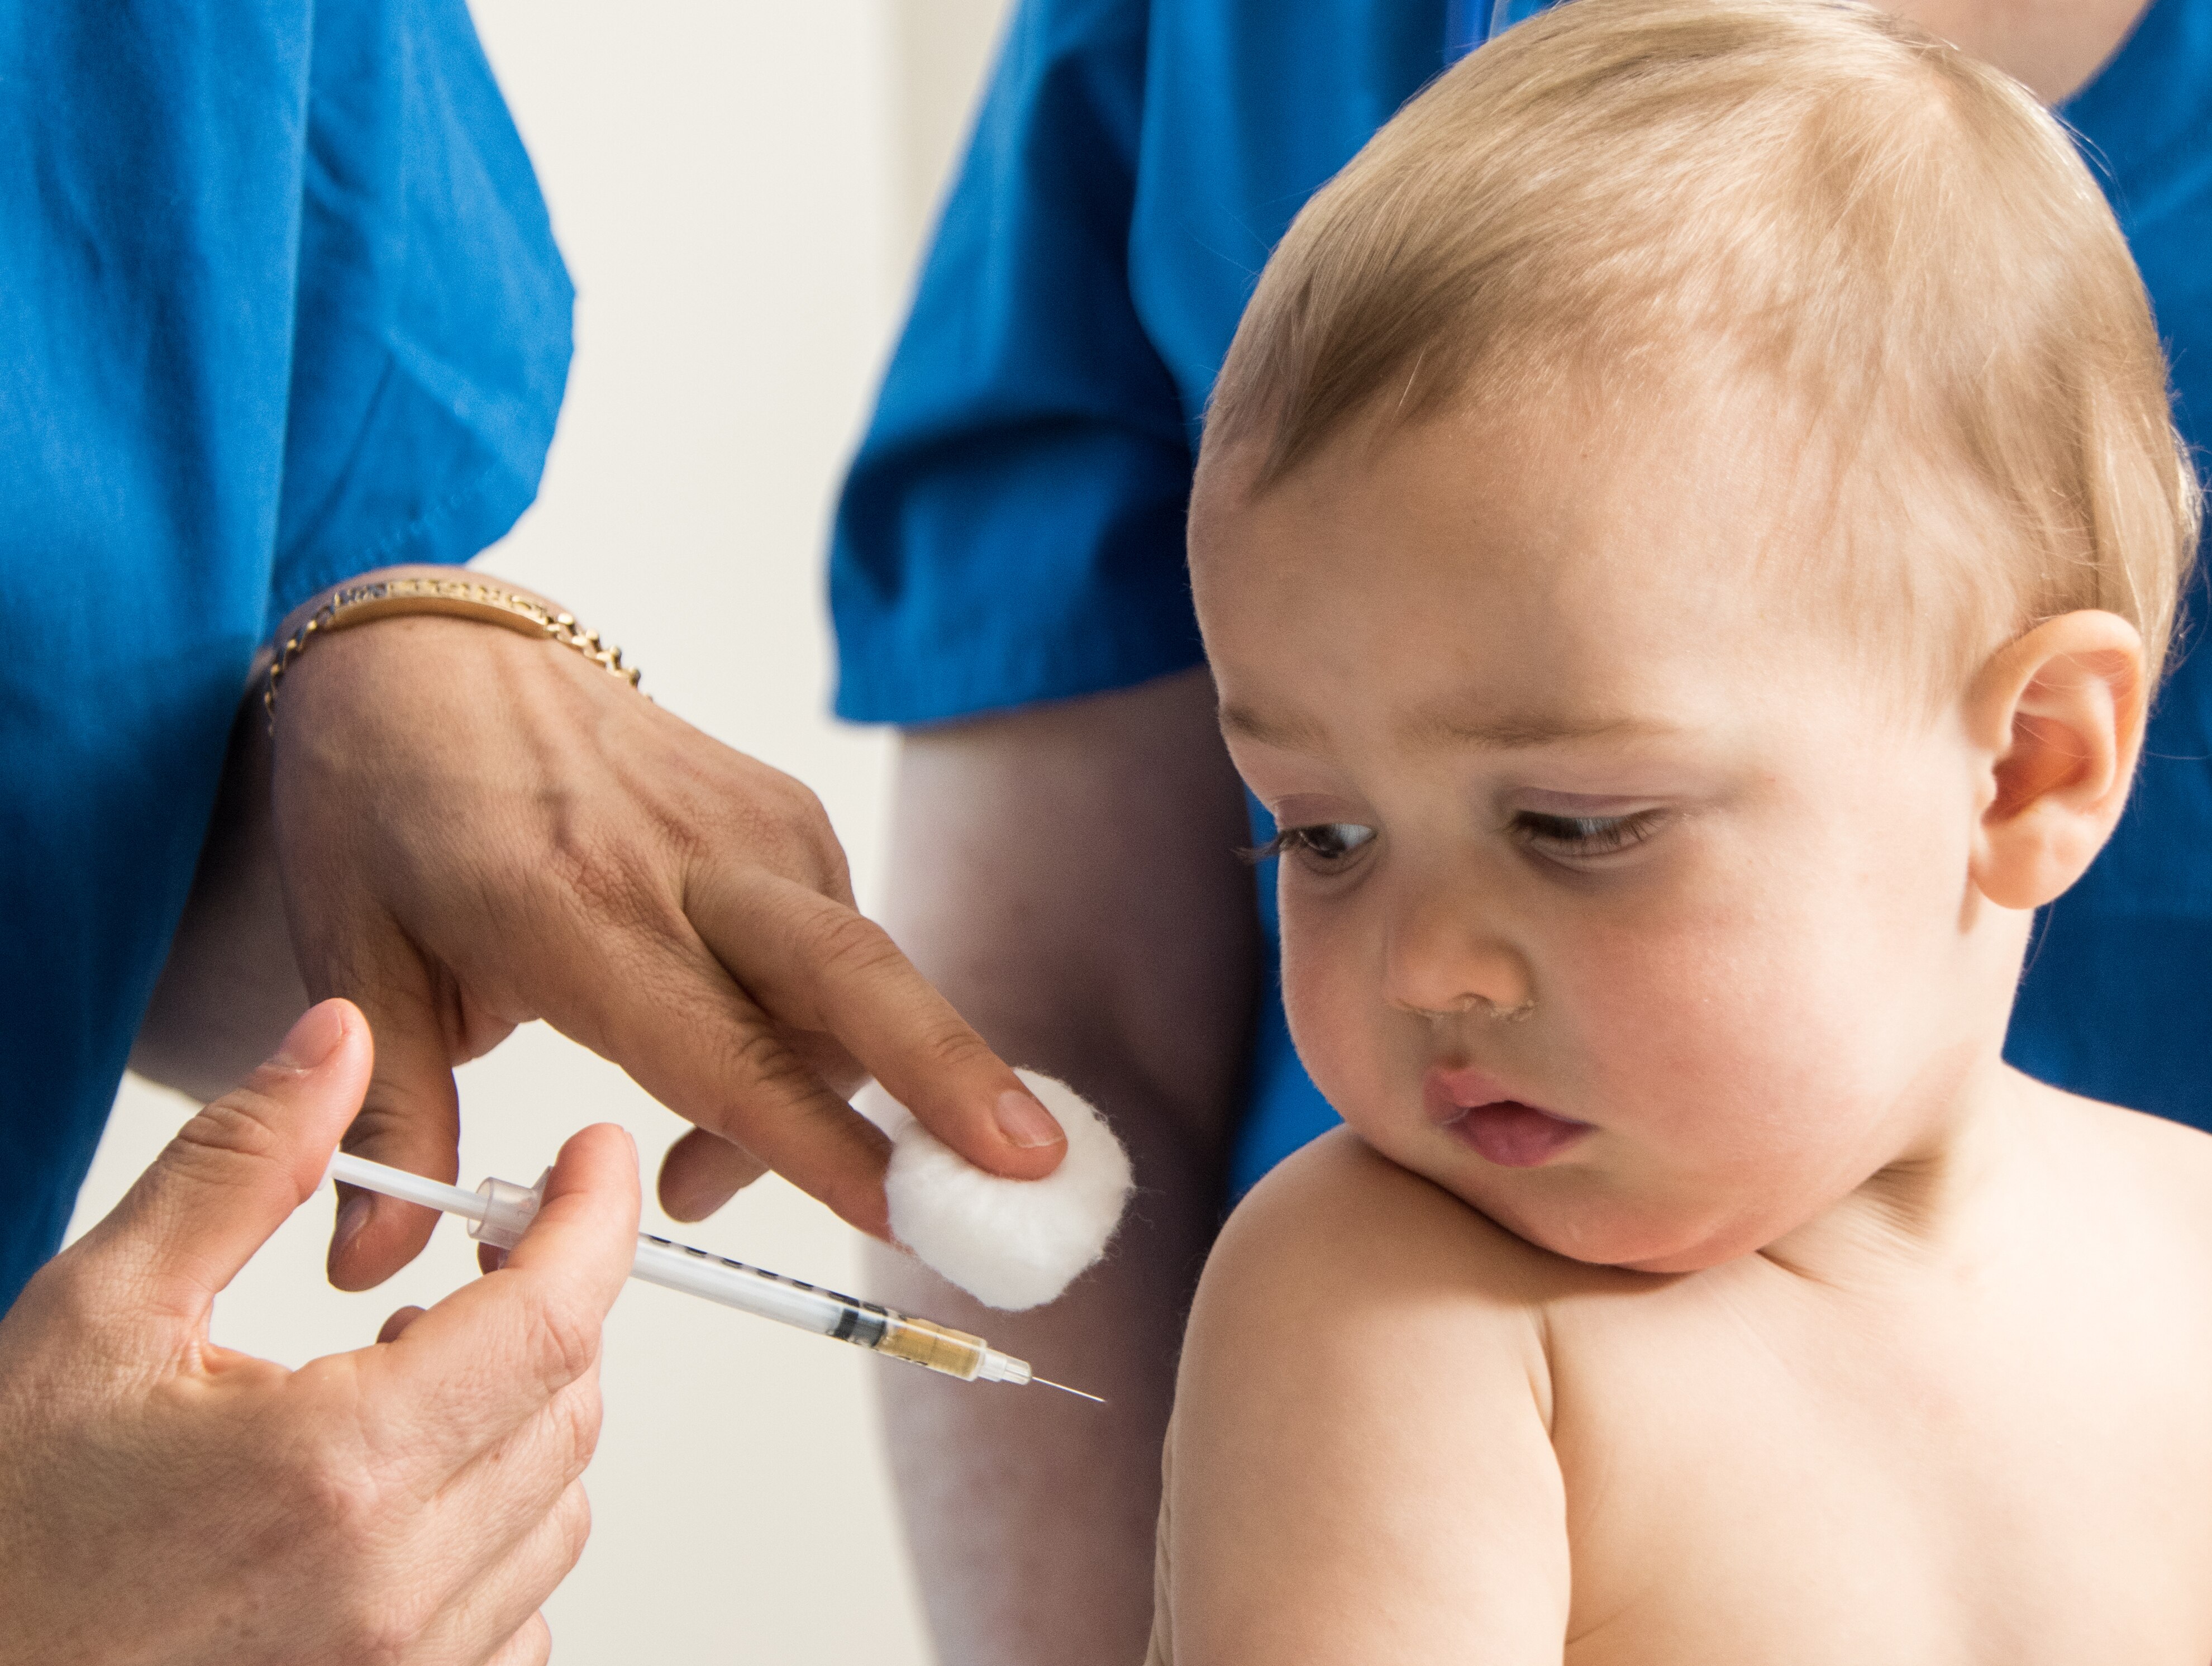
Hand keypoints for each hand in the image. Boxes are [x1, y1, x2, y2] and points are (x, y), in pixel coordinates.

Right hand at [0, 1001, 638, 1665]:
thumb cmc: (2, 1539)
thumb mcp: (99, 1313)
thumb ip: (242, 1165)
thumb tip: (339, 1043)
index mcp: (337, 1469)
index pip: (551, 1316)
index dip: (592, 1216)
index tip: (590, 1161)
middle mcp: (392, 1587)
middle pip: (567, 1403)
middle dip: (540, 1307)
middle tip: (470, 1259)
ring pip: (556, 1508)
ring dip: (517, 1418)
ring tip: (400, 1379)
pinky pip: (520, 1613)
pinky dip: (496, 1536)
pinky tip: (403, 1499)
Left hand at [265, 567, 1066, 1290]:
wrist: (423, 644)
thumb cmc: (380, 803)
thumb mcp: (350, 958)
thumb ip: (386, 1115)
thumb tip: (371, 1266)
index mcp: (569, 904)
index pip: (719, 1042)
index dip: (809, 1137)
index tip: (894, 1211)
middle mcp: (685, 858)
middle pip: (851, 974)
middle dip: (952, 1075)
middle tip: (1036, 1166)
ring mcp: (751, 821)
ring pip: (853, 981)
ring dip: (835, 1096)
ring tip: (699, 1173)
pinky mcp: (780, 807)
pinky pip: (838, 939)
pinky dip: (823, 1027)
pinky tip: (737, 1069)